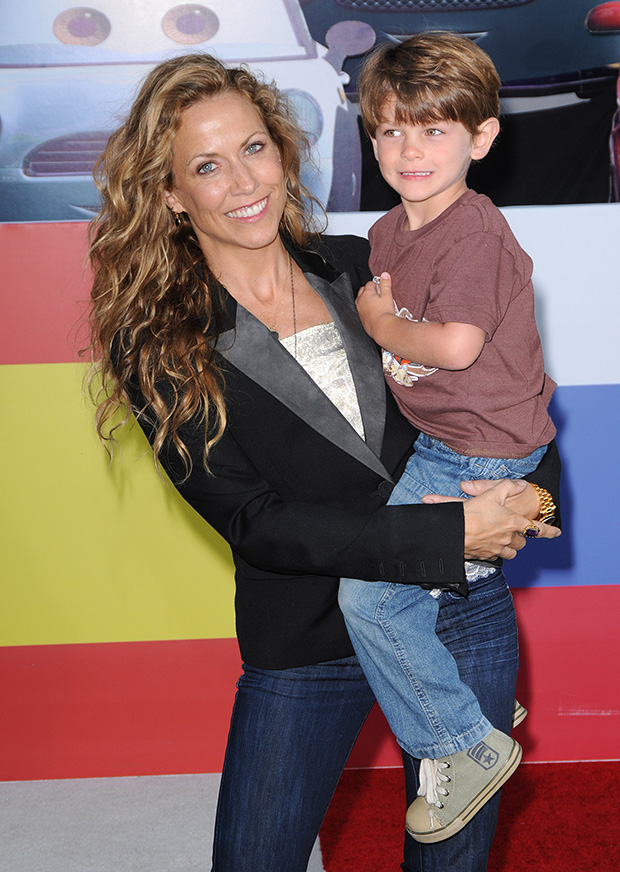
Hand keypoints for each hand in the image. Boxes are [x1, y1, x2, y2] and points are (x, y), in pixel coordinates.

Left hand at [356, 272, 394, 339]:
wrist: (382, 328)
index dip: (377, 285)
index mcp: (366, 293)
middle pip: (363, 290)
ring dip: (367, 299)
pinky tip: (373, 311)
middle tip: (380, 295)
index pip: (370, 283)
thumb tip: (384, 275)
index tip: (382, 289)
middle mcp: (360, 301)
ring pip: (361, 300)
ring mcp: (359, 309)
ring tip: (376, 303)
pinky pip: (361, 309)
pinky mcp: (361, 317)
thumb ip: (385, 284)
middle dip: (370, 291)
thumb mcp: (388, 296)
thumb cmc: (385, 313)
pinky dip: (366, 308)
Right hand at [422, 479, 560, 560]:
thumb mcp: (491, 493)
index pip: (538, 529)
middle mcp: (508, 538)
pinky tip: (487, 543)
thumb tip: (521, 485)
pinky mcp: (485, 556)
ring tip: (502, 539)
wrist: (453, 532)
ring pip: (511, 553)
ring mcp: (497, 549)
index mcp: (513, 523)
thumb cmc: (472, 513)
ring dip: (510, 547)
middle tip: (513, 530)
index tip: (557, 533)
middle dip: (520, 538)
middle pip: (522, 543)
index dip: (549, 531)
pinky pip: (496, 557)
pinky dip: (495, 552)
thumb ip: (508, 487)